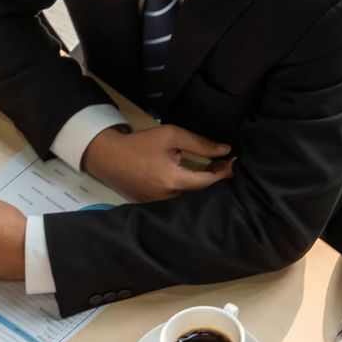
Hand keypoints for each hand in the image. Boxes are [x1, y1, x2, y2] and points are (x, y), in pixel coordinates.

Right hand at [81, 124, 232, 202]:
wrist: (108, 157)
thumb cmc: (141, 143)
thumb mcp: (171, 136)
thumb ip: (200, 144)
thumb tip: (225, 150)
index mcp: (174, 181)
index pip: (209, 181)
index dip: (224, 172)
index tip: (233, 161)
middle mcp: (169, 198)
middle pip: (200, 191)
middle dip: (214, 177)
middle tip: (224, 162)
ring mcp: (159, 204)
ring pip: (188, 196)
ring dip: (200, 183)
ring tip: (211, 167)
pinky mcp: (151, 205)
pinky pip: (175, 198)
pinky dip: (185, 187)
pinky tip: (190, 176)